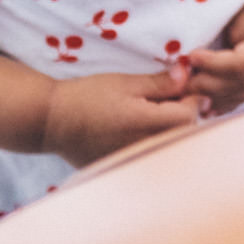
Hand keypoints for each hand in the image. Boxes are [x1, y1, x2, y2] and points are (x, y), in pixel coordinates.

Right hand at [43, 70, 199, 168]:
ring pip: (171, 146)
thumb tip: (188, 76)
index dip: (191, 98)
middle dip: (183, 114)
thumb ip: (161, 83)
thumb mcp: (126, 82)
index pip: (190, 115)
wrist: (52, 122)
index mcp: (147, 124)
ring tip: (152, 112)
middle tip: (169, 98)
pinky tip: (140, 129)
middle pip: (184, 133)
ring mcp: (136, 161)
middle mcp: (145, 148)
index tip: (183, 87)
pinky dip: (155, 142)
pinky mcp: (127, 167)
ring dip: (171, 129)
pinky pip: (153, 156)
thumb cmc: (88, 96)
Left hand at [186, 0, 243, 115]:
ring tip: (184, 92)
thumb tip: (214, 54)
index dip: (216, 63)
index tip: (193, 56)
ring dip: (212, 95)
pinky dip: (223, 102)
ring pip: (241, 94)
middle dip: (207, 83)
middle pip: (240, 83)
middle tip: (179, 80)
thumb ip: (238, 29)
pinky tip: (203, 106)